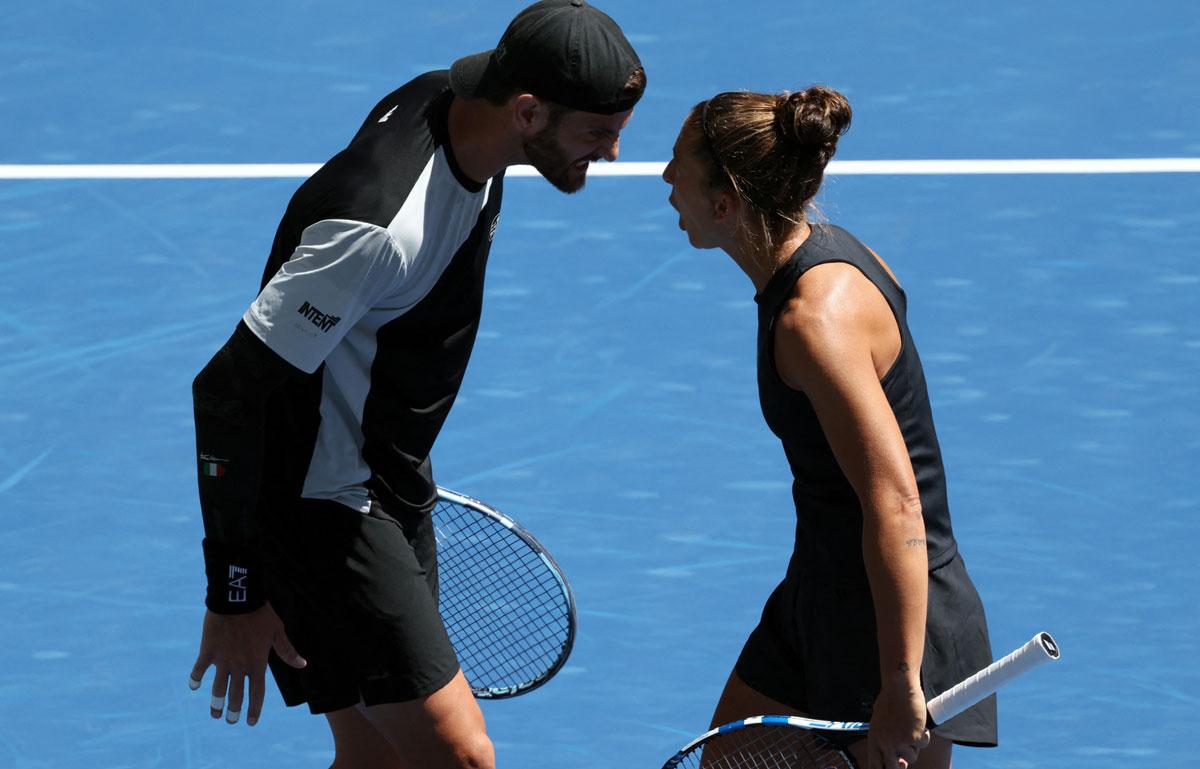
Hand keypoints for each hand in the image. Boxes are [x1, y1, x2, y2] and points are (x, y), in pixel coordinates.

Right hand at [187, 603, 305, 725]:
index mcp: (257, 663)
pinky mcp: (208, 651)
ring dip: (216, 703)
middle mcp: (239, 666)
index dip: (255, 708)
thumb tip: (303, 664)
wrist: (238, 599)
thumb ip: (288, 652)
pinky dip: (195, 678)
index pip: (257, 692)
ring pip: (218, 688)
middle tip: (231, 720)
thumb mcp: (278, 632)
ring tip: (215, 714)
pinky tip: (194, 687)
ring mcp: (222, 660)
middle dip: (234, 710)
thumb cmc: (261, 615)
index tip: (252, 722)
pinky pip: (199, 669)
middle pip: (236, 694)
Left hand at [863, 676, 929, 768]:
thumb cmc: (890, 702)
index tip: (895, 767)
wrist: (899, 687)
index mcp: (873, 739)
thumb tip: (900, 763)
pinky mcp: (913, 737)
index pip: (875, 766)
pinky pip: (923, 744)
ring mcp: (898, 741)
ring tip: (909, 726)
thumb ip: (886, 741)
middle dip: (901, 764)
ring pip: (912, 757)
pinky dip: (924, 734)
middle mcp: (884, 743)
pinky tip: (918, 722)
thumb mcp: (880, 724)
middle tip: (903, 761)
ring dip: (914, 745)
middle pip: (893, 768)